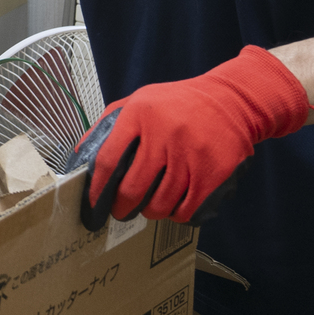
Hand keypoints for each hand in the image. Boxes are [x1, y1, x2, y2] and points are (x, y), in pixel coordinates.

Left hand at [70, 46, 309, 226]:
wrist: (231, 100)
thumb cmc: (178, 103)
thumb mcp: (140, 100)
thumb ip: (109, 123)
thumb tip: (82, 154)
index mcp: (140, 114)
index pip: (108, 158)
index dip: (97, 186)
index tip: (93, 200)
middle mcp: (164, 134)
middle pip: (133, 187)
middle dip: (122, 207)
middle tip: (120, 211)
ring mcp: (190, 154)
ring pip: (160, 203)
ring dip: (150, 212)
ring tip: (148, 207)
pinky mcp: (212, 172)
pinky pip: (186, 208)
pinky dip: (176, 214)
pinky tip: (173, 207)